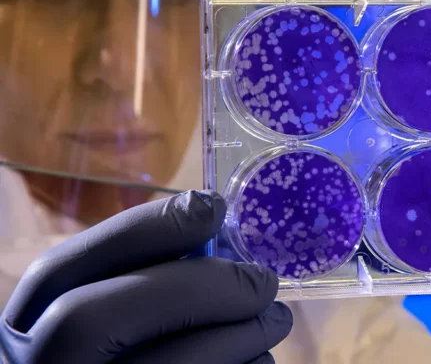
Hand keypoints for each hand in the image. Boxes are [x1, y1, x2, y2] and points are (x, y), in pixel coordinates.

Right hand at [0, 191, 291, 363]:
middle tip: (262, 280)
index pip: (60, 270)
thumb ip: (140, 272)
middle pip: (97, 320)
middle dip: (193, 289)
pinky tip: (257, 356)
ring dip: (239, 336)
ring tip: (274, 319)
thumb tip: (212, 225)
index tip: (212, 207)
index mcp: (30, 324)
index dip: (140, 232)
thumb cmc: (120, 345)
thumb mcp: (106, 303)